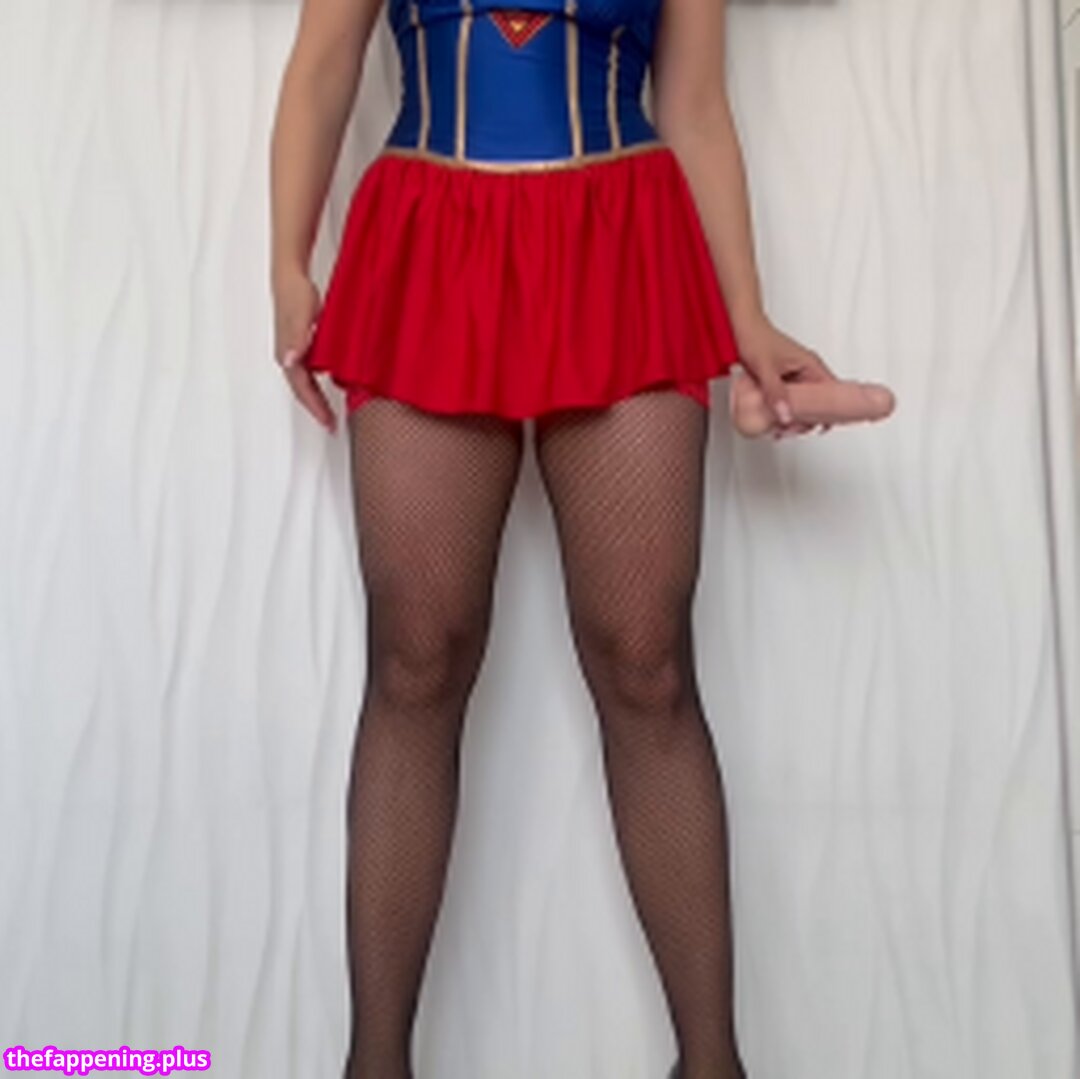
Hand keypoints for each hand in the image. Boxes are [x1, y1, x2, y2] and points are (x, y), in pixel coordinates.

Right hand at [272, 267, 335, 433]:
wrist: (289, 277)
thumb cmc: (295, 293)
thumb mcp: (301, 313)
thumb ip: (298, 335)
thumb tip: (291, 360)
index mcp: (287, 354)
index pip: (302, 388)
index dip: (315, 407)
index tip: (327, 421)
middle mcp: (288, 356)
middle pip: (302, 390)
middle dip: (316, 408)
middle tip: (331, 425)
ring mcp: (293, 352)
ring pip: (305, 383)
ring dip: (316, 398)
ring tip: (330, 412)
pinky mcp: (300, 346)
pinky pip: (308, 372)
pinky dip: (317, 384)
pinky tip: (331, 385)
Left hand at [733, 313, 838, 435]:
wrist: (743, 326)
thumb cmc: (757, 338)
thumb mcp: (766, 369)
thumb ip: (775, 392)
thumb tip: (785, 415)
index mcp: (812, 366)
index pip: (832, 394)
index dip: (828, 413)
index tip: (817, 427)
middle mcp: (808, 371)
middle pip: (818, 403)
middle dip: (806, 420)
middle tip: (789, 431)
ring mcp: (797, 376)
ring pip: (804, 402)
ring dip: (794, 416)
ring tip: (780, 429)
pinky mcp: (785, 380)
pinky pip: (791, 398)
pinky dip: (785, 409)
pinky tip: (774, 418)